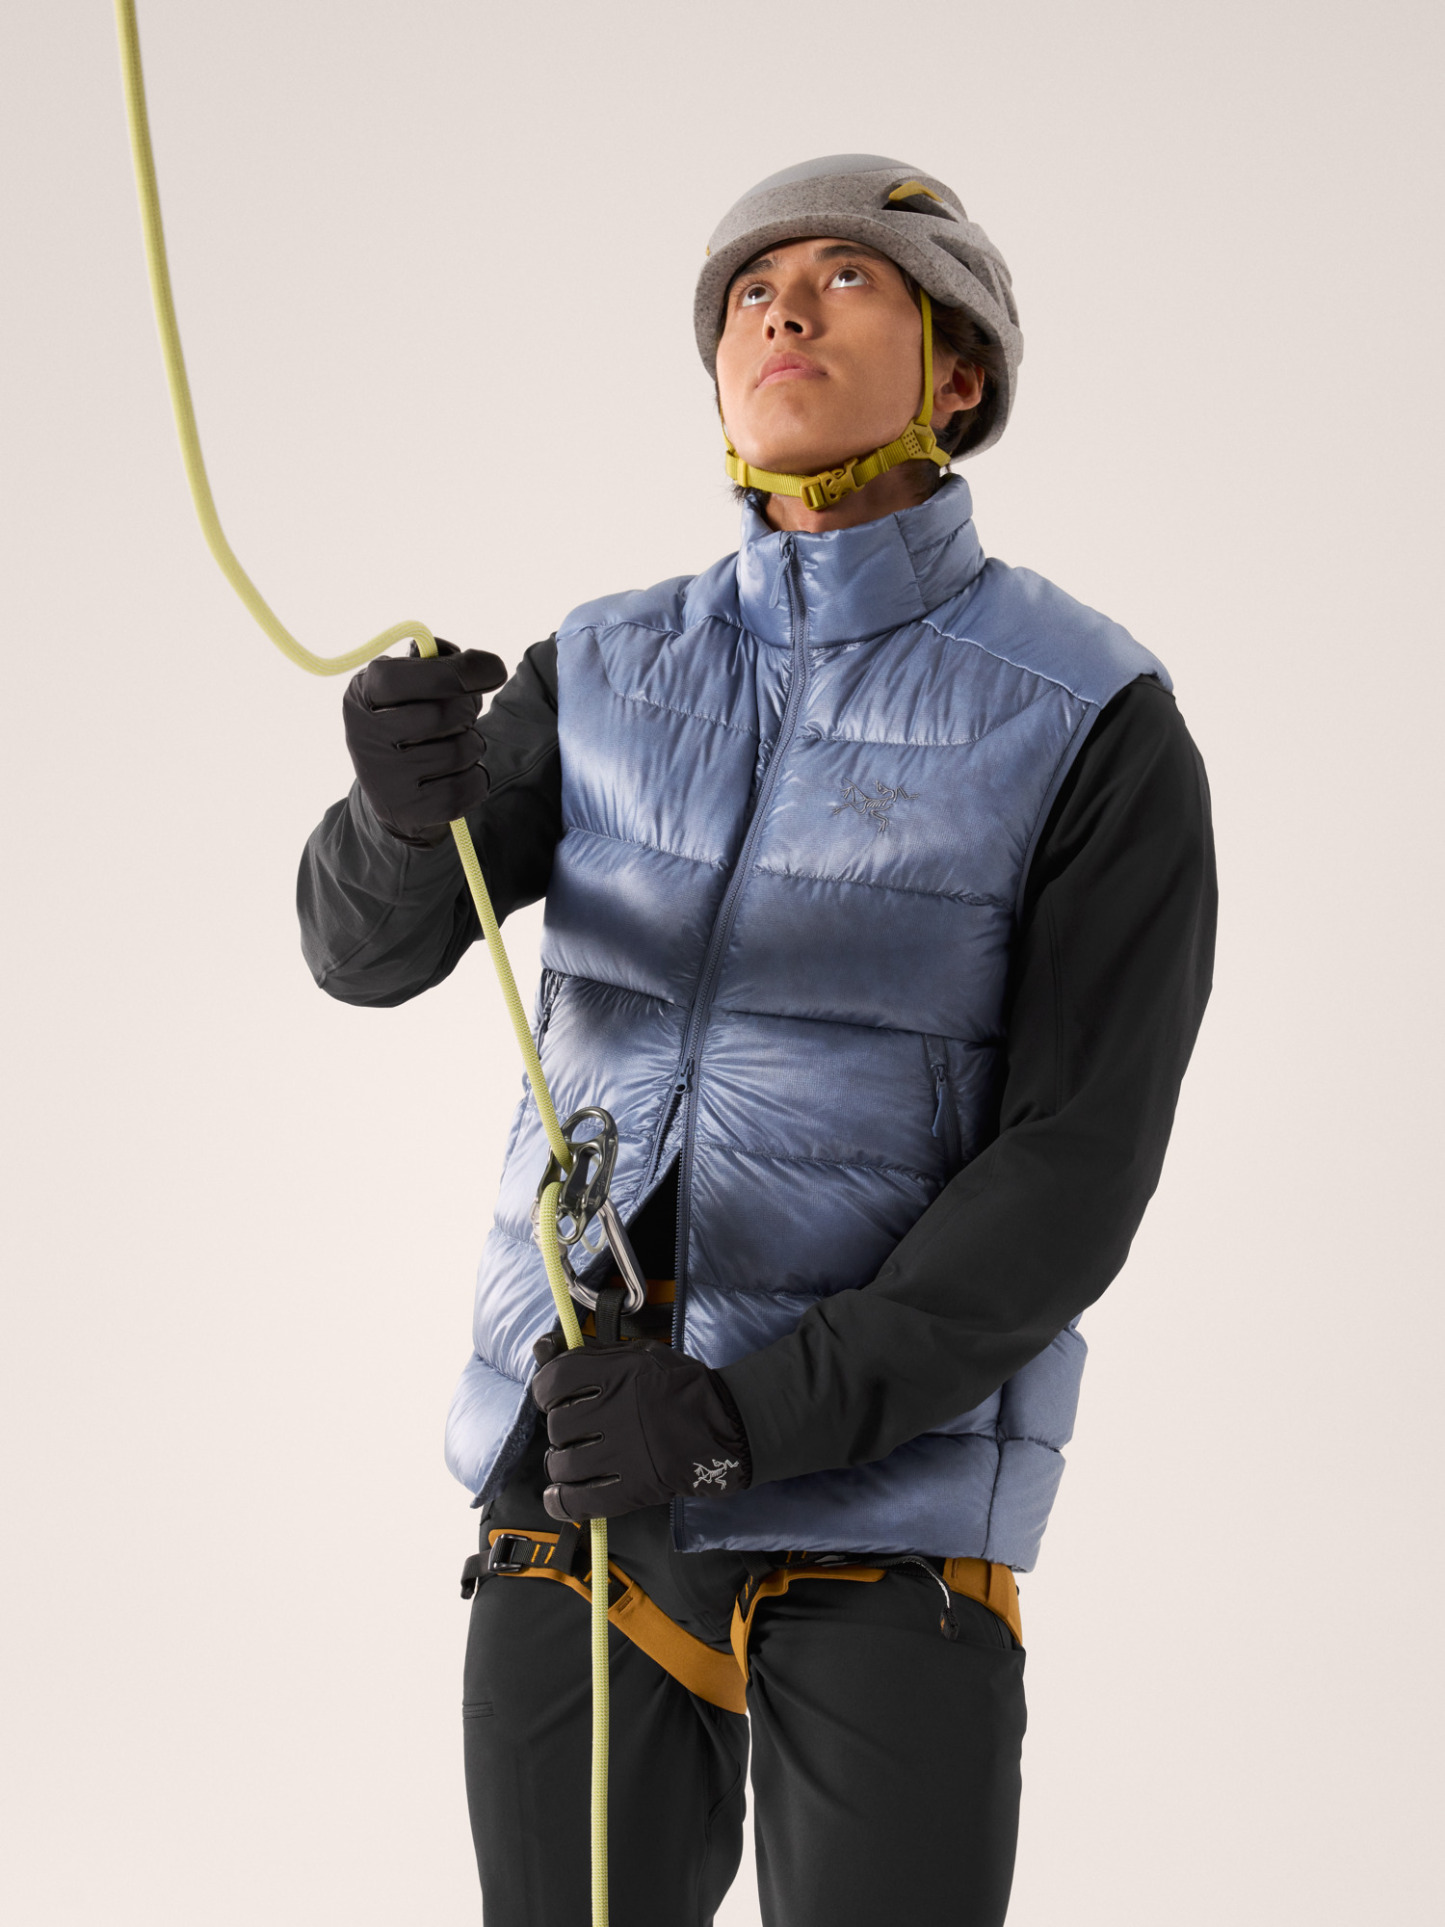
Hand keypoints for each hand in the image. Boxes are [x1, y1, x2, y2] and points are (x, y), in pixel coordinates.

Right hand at [342, 639, 507, 844]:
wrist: (394, 791)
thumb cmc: (411, 720)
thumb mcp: (411, 682)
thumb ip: (439, 660)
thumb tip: (477, 666)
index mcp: (362, 694)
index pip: (401, 678)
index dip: (455, 671)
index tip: (493, 670)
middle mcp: (365, 736)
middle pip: (441, 713)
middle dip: (468, 710)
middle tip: (464, 716)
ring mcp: (386, 778)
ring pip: (460, 751)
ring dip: (474, 745)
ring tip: (457, 745)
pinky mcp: (410, 811)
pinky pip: (467, 788)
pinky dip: (477, 779)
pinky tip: (462, 774)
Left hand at [530, 1333, 750, 1521]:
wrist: (724, 1427)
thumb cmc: (679, 1387)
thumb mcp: (637, 1355)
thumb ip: (589, 1352)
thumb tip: (542, 1346)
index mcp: (616, 1374)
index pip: (553, 1381)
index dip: (545, 1390)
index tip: (553, 1396)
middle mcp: (614, 1412)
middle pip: (557, 1425)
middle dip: (561, 1428)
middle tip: (577, 1428)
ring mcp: (621, 1453)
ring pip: (562, 1464)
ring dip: (562, 1463)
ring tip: (576, 1459)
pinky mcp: (630, 1489)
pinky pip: (579, 1501)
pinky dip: (561, 1500)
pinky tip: (561, 1494)